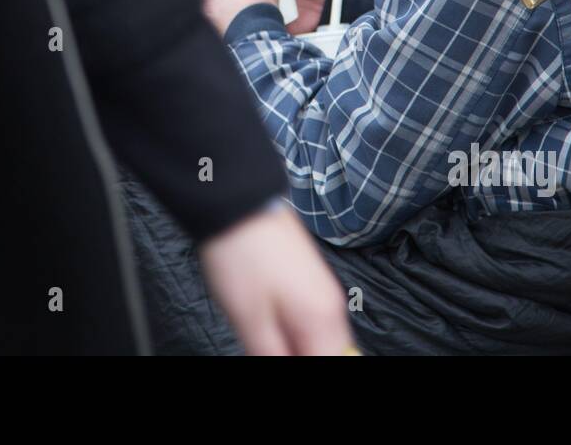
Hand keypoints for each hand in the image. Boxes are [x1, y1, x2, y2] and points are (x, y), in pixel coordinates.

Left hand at [200, 201, 353, 353]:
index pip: (331, 364)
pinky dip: (294, 332)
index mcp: (323, 321)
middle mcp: (332, 307)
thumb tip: (284, 368)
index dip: (303, 367)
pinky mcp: (309, 281)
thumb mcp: (249, 319)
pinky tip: (268, 327)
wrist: (237, 201)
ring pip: (319, 340)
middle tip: (265, 347)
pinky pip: (310, 322)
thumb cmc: (241, 254)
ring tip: (263, 338)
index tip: (275, 356)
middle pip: (328, 354)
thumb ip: (272, 356)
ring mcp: (322, 291)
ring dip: (296, 347)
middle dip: (301, 357)